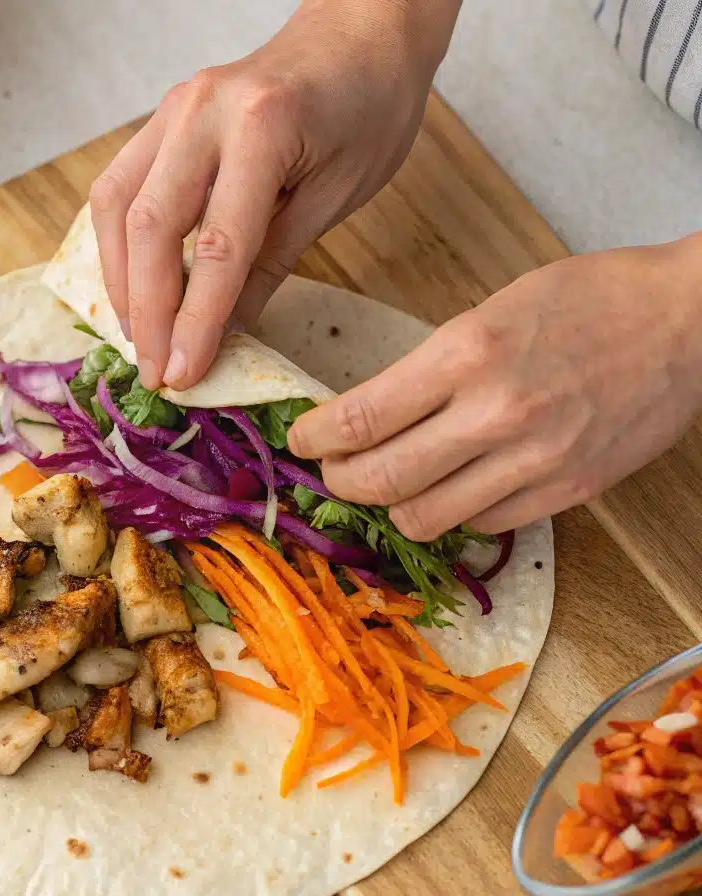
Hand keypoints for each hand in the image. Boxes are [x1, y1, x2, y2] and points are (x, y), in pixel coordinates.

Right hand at [88, 0, 460, 388]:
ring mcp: (173, 108)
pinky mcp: (162, 117)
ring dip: (121, 281)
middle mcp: (202, 111)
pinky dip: (119, 244)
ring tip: (139, 336)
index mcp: (262, 129)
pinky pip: (120, 186)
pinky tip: (132, 284)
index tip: (184, 375)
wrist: (361, 30)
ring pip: (118, 206)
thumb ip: (272, 263)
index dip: (195, 321)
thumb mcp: (336, 195)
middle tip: (154, 370)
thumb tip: (226, 333)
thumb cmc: (368, 108)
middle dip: (148, 312)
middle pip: (150, 228)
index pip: (217, 247)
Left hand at [287, 235, 701, 538]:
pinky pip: (480, 526)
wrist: (688, 321)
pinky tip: (450, 489)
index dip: (315, 437)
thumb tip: (371, 415)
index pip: (360, 418)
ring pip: (423, 519)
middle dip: (337, 481)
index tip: (302, 438)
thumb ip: (431, 367)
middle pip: (379, 480)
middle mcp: (496, 414)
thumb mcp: (492, 310)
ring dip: (391, 506)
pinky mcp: (566, 493)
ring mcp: (534, 461)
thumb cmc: (588, 299)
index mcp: (468, 353)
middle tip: (331, 470)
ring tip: (389, 483)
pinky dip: (451, 514)